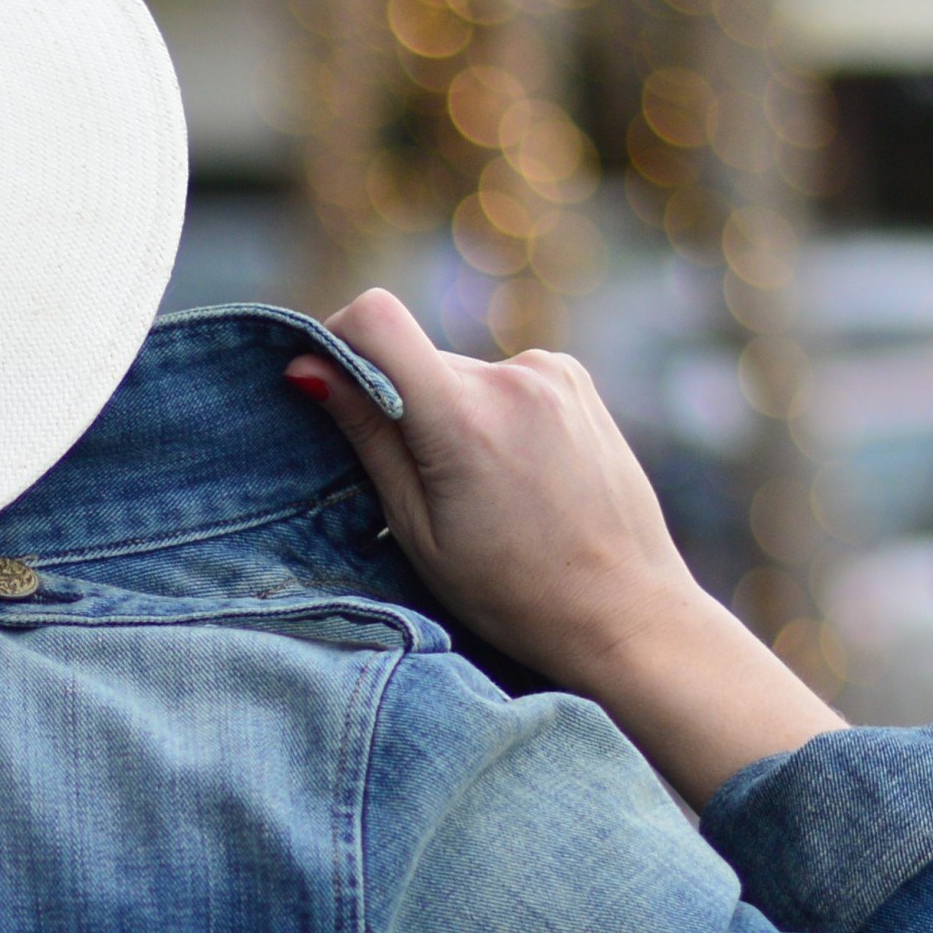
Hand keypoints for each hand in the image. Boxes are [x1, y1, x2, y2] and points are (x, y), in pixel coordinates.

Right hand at [287, 289, 837, 806]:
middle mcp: (512, 376)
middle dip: (401, 406)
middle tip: (423, 486)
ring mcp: (552, 372)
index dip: (335, 343)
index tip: (329, 391)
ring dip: (449, 414)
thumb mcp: (418, 530)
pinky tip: (516, 476)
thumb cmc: (513, 592)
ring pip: (459, 373)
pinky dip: (490, 415)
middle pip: (416, 360)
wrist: (624, 612)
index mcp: (464, 417)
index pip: (375, 320)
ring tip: (482, 491)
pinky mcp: (574, 379)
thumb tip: (308, 368)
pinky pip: (501, 380)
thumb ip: (367, 439)